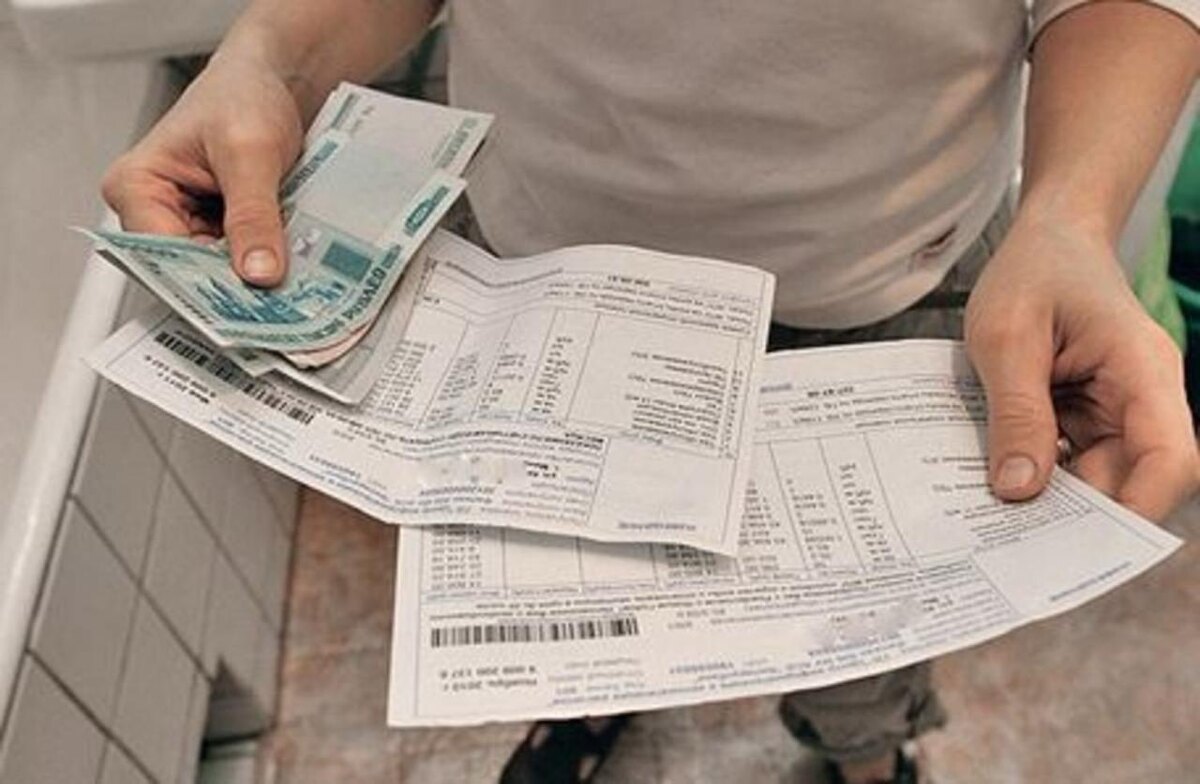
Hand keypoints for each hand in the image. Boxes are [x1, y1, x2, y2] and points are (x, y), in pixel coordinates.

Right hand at [101, 51, 304, 285]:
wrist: (274, 79)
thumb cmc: (243, 94)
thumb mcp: (250, 152)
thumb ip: (252, 213)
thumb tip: (257, 272)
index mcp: (136, 187)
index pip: (161, 257)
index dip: (205, 284)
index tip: (247, 306)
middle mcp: (155, 211)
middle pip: (191, 271)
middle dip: (236, 285)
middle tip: (282, 305)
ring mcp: (189, 224)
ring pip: (221, 272)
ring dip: (257, 278)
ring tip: (295, 284)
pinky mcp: (222, 230)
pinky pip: (243, 260)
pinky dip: (268, 264)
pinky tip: (295, 268)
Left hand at [965, 214, 1198, 520]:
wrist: (1048, 235)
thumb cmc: (1033, 271)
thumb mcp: (1006, 337)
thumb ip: (1015, 412)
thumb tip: (1018, 491)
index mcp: (1143, 371)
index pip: (1171, 458)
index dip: (1136, 508)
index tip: (1080, 545)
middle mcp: (1141, 397)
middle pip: (1130, 478)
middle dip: (1077, 515)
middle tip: (1010, 543)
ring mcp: (1115, 408)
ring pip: (1095, 476)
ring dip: (1050, 495)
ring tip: (992, 518)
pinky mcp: (1087, 413)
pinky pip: (1070, 457)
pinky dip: (1037, 472)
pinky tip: (994, 483)